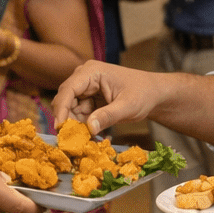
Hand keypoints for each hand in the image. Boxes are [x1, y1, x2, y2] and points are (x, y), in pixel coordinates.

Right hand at [52, 60, 169, 133]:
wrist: (153, 93)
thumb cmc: (143, 94)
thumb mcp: (128, 107)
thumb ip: (108, 116)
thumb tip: (88, 129)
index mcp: (92, 72)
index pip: (69, 89)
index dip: (61, 109)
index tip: (60, 128)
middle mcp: (84, 77)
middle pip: (65, 99)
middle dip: (67, 119)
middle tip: (71, 139)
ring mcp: (85, 88)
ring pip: (70, 109)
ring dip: (75, 125)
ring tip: (84, 140)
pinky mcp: (88, 99)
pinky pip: (79, 114)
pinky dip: (82, 126)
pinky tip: (90, 136)